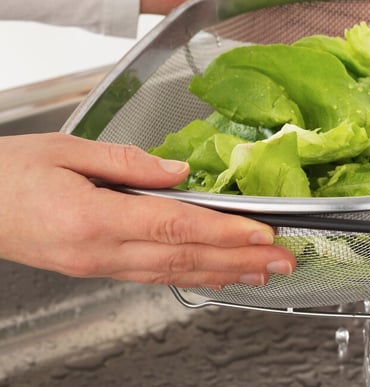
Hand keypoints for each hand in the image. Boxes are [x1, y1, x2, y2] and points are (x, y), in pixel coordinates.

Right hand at [0, 133, 295, 286]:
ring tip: (263, 272)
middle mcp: (99, 250)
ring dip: (224, 273)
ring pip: (173, 273)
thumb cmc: (10, 174)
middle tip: (284, 260)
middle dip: (240, 260)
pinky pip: (154, 275)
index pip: (175, 227)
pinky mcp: (97, 267)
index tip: (261, 233)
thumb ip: (128, 161)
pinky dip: (192, 276)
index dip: (224, 232)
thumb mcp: (68, 150)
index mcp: (94, 217)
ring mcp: (98, 265)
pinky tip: (215, 275)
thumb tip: (179, 171)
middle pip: (184, 257)